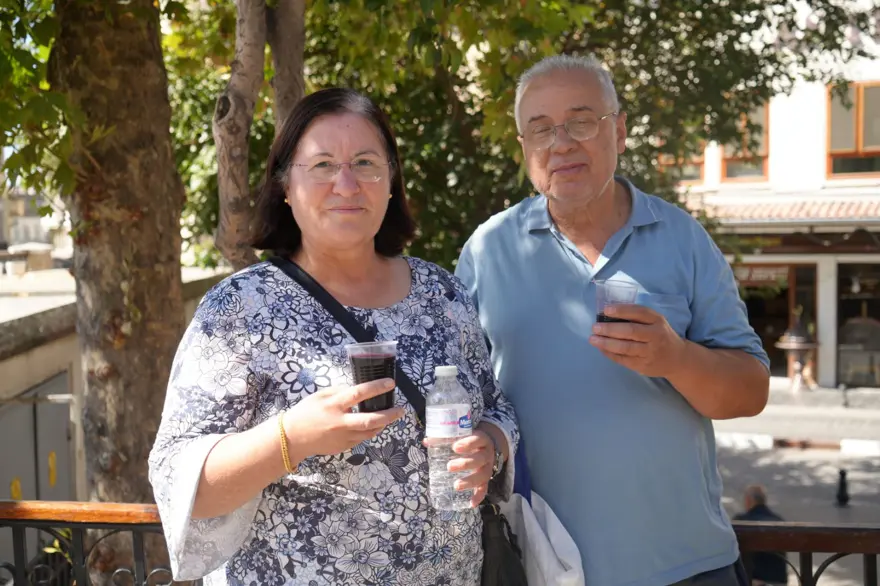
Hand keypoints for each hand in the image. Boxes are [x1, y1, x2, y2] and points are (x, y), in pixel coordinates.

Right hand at [284, 379, 404, 458]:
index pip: (359, 394)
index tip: (391, 383)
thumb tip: (358, 389)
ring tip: (391, 415)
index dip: (376, 388)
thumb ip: (340, 391)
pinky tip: (373, 424)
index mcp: (334, 405)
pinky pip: (362, 438)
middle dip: (390, 414)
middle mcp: (341, 422)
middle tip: (401, 409)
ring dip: (383, 423)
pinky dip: (370, 431)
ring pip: (370, 432)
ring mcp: (343, 437)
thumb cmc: (306, 412)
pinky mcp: (344, 447)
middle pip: (371, 420)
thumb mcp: (320, 396)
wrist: (293, 438)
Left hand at [425, 429, 494, 507]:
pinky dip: (478, 496)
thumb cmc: (470, 439)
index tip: (455, 447)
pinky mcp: (486, 479)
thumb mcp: (462, 435)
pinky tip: (471, 503)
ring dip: (470, 481)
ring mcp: (487, 467)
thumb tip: (426, 441)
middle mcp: (487, 454)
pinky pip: (484, 488)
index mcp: (482, 440)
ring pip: (482, 475)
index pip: (477, 440)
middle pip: (479, 459)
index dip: (468, 443)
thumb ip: (445, 438)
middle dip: (465, 464)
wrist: (488, 444)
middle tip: (449, 467)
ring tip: (456, 486)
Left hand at [589, 304, 686, 377]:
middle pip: (631, 331)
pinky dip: (611, 354)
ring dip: (607, 343)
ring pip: (626, 347)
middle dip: (610, 329)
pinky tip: (601, 349)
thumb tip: (607, 314)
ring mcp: (650, 352)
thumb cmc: (660, 335)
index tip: (605, 310)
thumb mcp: (655, 322)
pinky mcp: (644, 365)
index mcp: (657, 321)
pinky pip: (624, 359)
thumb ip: (637, 317)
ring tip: (593, 339)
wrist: (678, 359)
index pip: (639, 313)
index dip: (622, 311)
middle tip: (595, 327)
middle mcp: (655, 335)